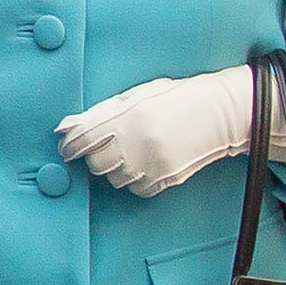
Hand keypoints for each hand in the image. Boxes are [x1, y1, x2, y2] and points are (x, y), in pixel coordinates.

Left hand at [55, 67, 266, 196]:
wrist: (218, 113)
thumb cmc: (175, 99)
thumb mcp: (137, 95)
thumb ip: (101, 113)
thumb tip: (68, 127)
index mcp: (128, 118)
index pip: (84, 140)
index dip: (71, 146)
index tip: (68, 147)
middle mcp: (138, 143)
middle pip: (96, 164)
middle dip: (96, 156)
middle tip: (106, 145)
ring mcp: (153, 164)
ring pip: (115, 179)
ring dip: (116, 168)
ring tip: (131, 151)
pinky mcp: (166, 178)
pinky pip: (136, 188)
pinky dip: (135, 179)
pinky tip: (145, 162)